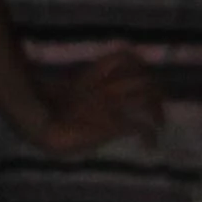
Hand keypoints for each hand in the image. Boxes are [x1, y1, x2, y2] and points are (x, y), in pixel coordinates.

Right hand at [24, 49, 162, 156]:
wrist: (43, 126)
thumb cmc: (44, 112)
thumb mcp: (60, 93)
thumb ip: (74, 89)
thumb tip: (74, 90)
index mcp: (92, 76)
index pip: (122, 57)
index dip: (138, 64)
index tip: (143, 75)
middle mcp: (105, 87)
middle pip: (142, 77)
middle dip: (156, 91)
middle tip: (156, 105)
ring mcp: (111, 105)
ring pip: (147, 98)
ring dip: (157, 111)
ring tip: (158, 123)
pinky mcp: (114, 124)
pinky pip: (141, 126)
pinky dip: (149, 136)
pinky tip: (149, 144)